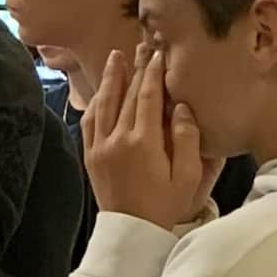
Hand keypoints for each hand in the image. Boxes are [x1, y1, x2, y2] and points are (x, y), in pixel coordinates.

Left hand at [83, 47, 216, 229]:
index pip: (147, 98)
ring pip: (103, 103)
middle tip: (141, 46)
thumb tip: (180, 106)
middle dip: (135, 69)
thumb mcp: (187, 176)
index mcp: (144, 142)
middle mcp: (117, 139)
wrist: (132, 230)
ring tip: (116, 56)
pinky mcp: (90, 154)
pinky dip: (96, 102)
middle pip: (126, 95)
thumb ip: (186, 139)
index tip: (158, 55)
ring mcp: (100, 145)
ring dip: (111, 78)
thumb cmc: (166, 204)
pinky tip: (101, 91)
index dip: (153, 74)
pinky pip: (89, 121)